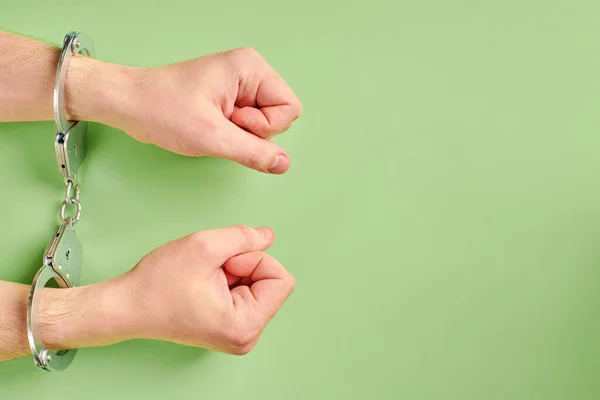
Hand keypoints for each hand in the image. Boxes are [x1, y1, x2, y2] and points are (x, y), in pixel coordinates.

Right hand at [32, 225, 294, 355]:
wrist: (126, 306)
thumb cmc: (157, 284)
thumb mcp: (204, 246)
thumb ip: (244, 236)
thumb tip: (268, 235)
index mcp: (245, 325)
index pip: (282, 280)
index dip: (255, 260)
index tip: (225, 263)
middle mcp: (246, 336)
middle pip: (271, 282)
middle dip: (243, 265)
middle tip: (211, 270)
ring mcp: (238, 334)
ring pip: (257, 285)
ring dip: (234, 271)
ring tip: (204, 277)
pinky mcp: (229, 327)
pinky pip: (245, 292)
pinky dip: (228, 280)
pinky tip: (204, 283)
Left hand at [68, 48, 301, 173]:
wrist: (129, 104)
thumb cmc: (161, 108)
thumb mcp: (211, 136)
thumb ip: (253, 152)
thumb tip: (282, 163)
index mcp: (250, 68)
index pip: (290, 108)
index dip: (265, 127)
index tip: (232, 122)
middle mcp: (249, 73)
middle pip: (279, 117)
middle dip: (252, 131)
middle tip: (219, 124)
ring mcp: (239, 87)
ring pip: (264, 126)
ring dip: (240, 135)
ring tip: (211, 125)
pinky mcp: (230, 101)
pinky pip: (248, 128)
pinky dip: (232, 135)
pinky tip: (210, 128)